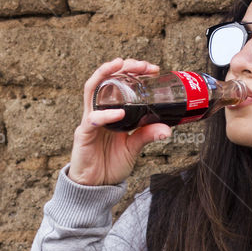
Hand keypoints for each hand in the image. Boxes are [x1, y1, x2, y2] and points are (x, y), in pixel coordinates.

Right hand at [67, 57, 172, 185]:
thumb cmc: (110, 163)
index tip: (152, 69)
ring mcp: (89, 121)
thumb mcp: (134, 147)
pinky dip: (106, 115)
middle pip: (104, 80)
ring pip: (91, 90)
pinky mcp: (83, 135)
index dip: (133, 72)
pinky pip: (92, 120)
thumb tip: (167, 129)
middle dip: (121, 67)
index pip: (117, 83)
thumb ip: (147, 135)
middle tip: (141, 64)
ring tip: (120, 66)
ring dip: (105, 75)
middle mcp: (98, 111)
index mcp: (110, 111)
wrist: (96, 186)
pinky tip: (119, 112)